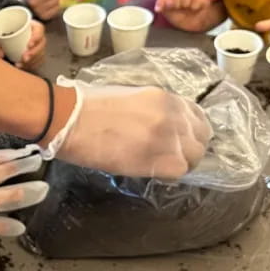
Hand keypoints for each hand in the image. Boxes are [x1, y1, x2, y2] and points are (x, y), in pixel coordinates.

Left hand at [0, 21, 46, 70]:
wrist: (5, 35)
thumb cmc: (4, 32)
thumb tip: (0, 55)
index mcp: (32, 26)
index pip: (39, 30)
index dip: (36, 37)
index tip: (28, 45)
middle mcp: (37, 35)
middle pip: (41, 44)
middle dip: (34, 53)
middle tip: (24, 58)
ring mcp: (38, 45)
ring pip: (41, 53)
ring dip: (33, 61)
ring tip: (22, 64)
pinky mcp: (37, 53)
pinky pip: (38, 60)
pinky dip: (32, 65)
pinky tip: (24, 67)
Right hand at [49, 79, 212, 177]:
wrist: (68, 118)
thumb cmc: (87, 106)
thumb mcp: (128, 96)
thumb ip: (150, 109)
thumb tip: (155, 124)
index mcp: (164, 98)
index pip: (195, 116)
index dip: (190, 130)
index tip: (180, 138)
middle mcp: (172, 116)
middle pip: (200, 138)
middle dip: (190, 148)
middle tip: (173, 155)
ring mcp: (167, 138)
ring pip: (193, 157)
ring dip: (182, 162)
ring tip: (162, 165)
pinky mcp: (157, 159)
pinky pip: (178, 171)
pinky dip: (170, 174)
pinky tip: (155, 172)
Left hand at [155, 0, 218, 31]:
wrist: (199, 24)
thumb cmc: (184, 18)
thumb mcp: (171, 15)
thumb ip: (165, 9)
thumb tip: (160, 6)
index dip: (161, 0)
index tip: (158, 9)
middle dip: (175, 5)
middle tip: (179, 9)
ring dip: (185, 6)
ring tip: (188, 9)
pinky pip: (195, 3)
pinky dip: (194, 8)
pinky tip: (195, 10)